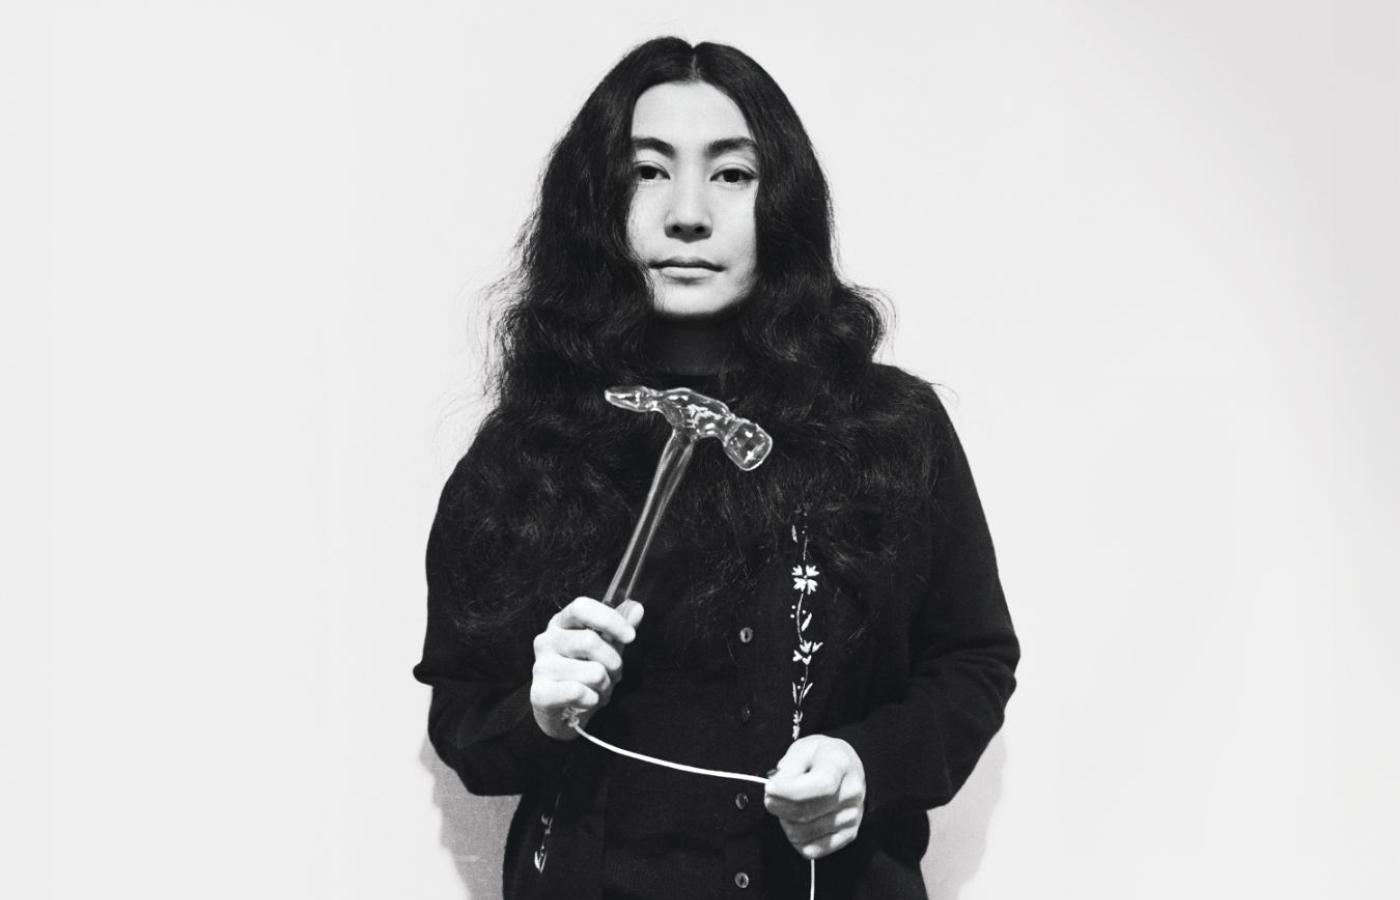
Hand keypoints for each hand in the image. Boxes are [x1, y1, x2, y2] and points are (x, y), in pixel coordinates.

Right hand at [530, 595, 643, 739]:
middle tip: (612, 674)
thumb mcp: (606, 649)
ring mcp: (540, 667)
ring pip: (592, 672)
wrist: (565, 716)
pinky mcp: (539, 693)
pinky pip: (578, 692)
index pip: (581, 607)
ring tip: (597, 690)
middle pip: (589, 641)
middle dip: (613, 662)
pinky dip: (592, 700)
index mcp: (561, 623)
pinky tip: (586, 701)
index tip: (631, 636)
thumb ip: (619, 629)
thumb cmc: (585, 676)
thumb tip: (636, 608)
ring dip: (605, 686)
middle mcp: (546, 641)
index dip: (609, 619)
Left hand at [764, 735, 865, 858]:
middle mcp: (852, 792)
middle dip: (778, 806)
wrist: (846, 767)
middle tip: (770, 797)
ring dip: (785, 822)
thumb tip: (777, 789)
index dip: (789, 791)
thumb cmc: (820, 757)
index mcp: (841, 764)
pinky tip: (795, 822)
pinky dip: (795, 839)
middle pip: (806, 812)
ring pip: (804, 833)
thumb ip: (789, 767)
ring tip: (786, 808)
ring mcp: (853, 816)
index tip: (770, 788)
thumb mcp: (803, 748)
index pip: (820, 785)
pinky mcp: (848, 835)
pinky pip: (812, 850)